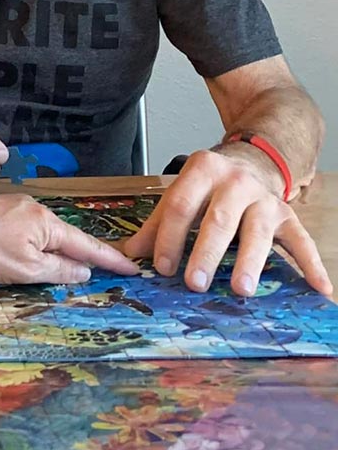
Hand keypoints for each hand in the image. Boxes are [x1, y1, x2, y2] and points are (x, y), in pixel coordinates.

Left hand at [0, 193, 139, 284]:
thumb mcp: (25, 269)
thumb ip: (58, 271)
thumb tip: (83, 272)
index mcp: (48, 224)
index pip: (87, 245)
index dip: (110, 260)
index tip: (133, 268)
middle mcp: (37, 210)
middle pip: (67, 239)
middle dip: (83, 256)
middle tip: (108, 271)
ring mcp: (18, 208)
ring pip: (46, 236)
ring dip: (56, 253)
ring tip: (67, 270)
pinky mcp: (1, 210)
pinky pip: (29, 231)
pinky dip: (37, 246)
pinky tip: (32, 256)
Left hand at [122, 148, 331, 296]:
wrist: (253, 159)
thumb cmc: (210, 186)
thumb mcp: (181, 193)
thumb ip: (157, 222)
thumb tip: (131, 253)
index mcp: (203, 171)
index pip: (181, 205)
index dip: (169, 236)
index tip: (161, 267)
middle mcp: (236, 182)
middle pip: (219, 220)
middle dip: (205, 253)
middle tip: (194, 283)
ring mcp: (265, 198)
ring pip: (257, 232)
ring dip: (249, 262)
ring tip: (241, 290)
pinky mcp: (289, 215)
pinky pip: (302, 242)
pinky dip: (312, 266)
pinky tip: (318, 289)